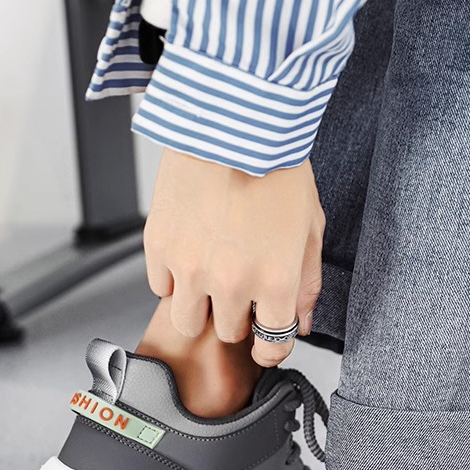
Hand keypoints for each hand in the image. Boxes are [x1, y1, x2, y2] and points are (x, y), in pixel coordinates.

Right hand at [143, 150, 324, 366]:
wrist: (234, 122)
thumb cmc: (277, 168)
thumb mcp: (310, 228)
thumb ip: (307, 283)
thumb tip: (303, 323)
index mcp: (275, 281)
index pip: (272, 345)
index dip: (271, 347)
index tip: (267, 340)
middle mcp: (230, 282)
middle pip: (229, 334)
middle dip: (237, 316)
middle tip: (241, 284)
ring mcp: (190, 267)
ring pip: (188, 320)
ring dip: (201, 305)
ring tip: (211, 273)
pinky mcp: (158, 247)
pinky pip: (161, 287)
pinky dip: (174, 277)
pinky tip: (191, 251)